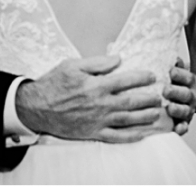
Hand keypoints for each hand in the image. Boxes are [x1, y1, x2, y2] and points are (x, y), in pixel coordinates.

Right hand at [16, 55, 165, 143]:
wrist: (36, 107)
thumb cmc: (54, 83)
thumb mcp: (73, 65)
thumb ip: (97, 62)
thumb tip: (118, 58)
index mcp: (96, 85)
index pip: (125, 80)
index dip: (141, 78)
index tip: (152, 75)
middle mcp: (100, 104)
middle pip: (131, 102)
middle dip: (148, 99)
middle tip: (160, 96)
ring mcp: (98, 121)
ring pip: (128, 120)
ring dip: (145, 117)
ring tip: (156, 113)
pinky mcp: (93, 133)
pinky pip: (116, 137)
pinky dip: (131, 136)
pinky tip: (142, 134)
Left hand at [164, 57, 195, 135]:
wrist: (180, 96)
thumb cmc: (174, 81)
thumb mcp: (175, 70)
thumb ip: (174, 64)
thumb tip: (173, 56)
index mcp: (191, 81)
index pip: (188, 77)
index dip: (180, 74)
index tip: (171, 72)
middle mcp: (192, 95)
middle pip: (186, 94)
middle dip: (176, 92)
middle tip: (165, 90)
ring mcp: (189, 109)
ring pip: (186, 111)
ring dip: (178, 110)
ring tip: (169, 108)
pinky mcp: (184, 122)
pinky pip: (185, 127)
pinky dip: (181, 128)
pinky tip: (176, 129)